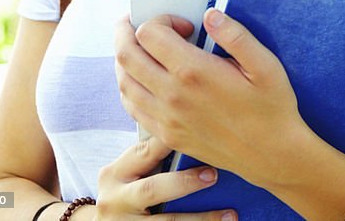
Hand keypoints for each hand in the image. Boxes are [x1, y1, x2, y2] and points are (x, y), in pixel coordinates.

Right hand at [95, 135, 233, 218]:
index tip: (199, 132)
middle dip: (185, 182)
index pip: (145, 151)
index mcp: (114, 174)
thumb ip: (151, 159)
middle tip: (214, 175)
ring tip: (230, 215)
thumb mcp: (127, 174)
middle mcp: (115, 200)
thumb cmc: (125, 192)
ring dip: (201, 219)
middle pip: (152, 189)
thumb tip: (199, 141)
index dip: (172, 140)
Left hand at [113, 10, 314, 187]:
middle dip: (127, 31)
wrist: (270, 154)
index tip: (184, 25)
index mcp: (194, 72)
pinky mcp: (166, 134)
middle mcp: (172, 95)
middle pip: (126, 55)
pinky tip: (143, 79)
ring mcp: (165, 118)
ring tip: (140, 48)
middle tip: (137, 23)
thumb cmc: (271, 108)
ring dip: (125, 58)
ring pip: (123, 81)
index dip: (162, 20)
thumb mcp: (265, 65)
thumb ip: (236, 36)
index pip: (150, 34)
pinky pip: (132, 107)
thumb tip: (211, 15)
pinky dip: (129, 86)